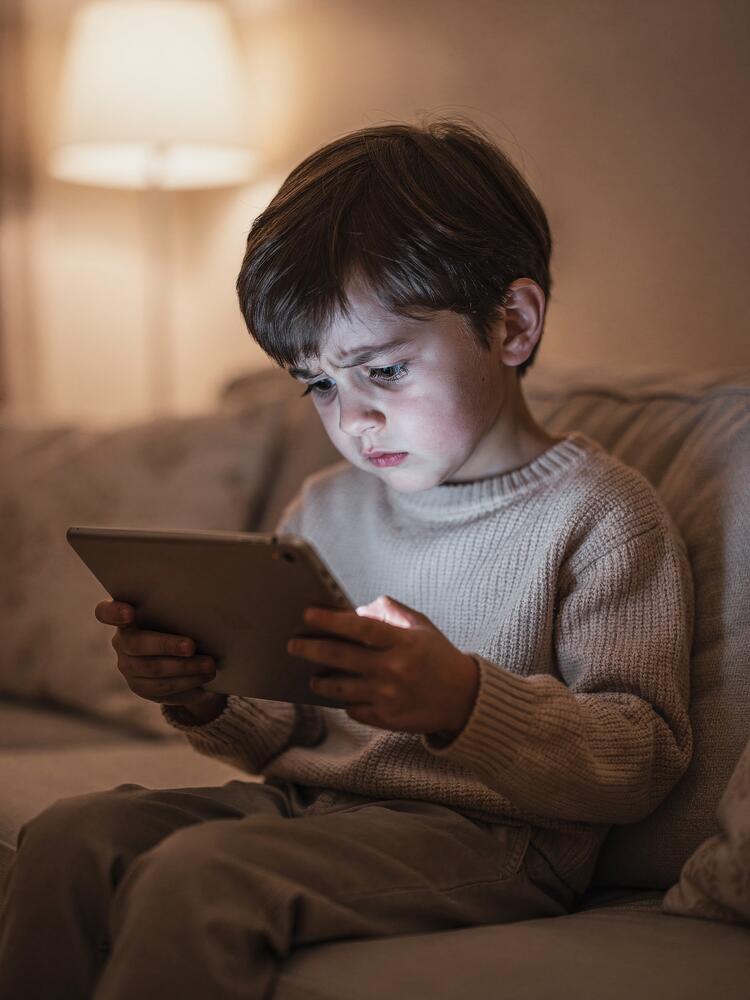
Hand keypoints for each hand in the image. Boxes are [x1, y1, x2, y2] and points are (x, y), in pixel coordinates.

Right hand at [94, 600, 225, 722]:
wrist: (186, 654)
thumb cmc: (182, 621)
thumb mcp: (179, 612)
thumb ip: (179, 608)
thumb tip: (205, 604)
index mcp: (126, 615)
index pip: (105, 612)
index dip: (114, 613)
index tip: (130, 612)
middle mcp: (122, 642)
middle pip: (136, 644)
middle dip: (166, 645)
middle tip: (192, 646)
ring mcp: (128, 667)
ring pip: (153, 670)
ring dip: (185, 668)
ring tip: (210, 666)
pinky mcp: (141, 687)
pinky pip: (163, 688)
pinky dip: (187, 683)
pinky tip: (204, 679)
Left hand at [287, 594, 478, 737]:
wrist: (464, 698)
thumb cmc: (438, 656)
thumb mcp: (420, 626)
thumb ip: (389, 612)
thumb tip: (355, 609)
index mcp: (401, 642)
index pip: (359, 628)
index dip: (331, 620)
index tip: (307, 614)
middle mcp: (393, 669)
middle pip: (341, 657)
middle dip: (310, 649)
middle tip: (293, 644)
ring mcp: (388, 697)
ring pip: (340, 688)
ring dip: (320, 680)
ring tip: (313, 675)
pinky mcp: (386, 720)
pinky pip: (352, 709)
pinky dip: (343, 700)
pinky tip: (339, 693)